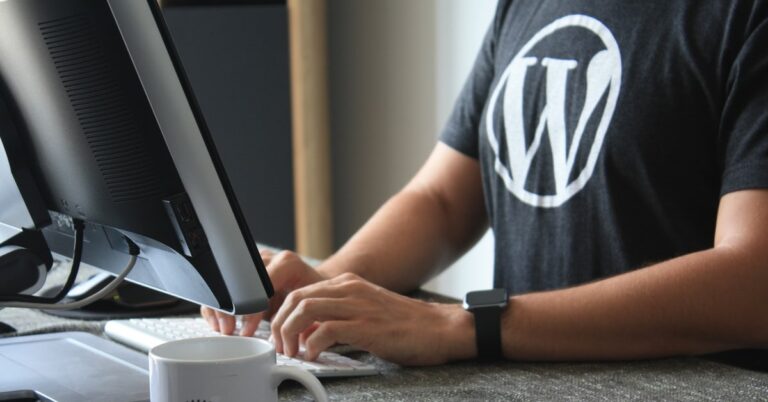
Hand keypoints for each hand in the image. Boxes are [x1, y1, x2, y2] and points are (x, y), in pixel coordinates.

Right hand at [200, 249, 326, 335]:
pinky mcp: (245, 272)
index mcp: (287, 263)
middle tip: (229, 330)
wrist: (317, 287)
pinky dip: (219, 305)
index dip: (250, 310)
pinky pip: (224, 286)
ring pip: (227, 281)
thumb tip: (293, 338)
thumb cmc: (317, 298)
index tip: (247, 330)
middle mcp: (269, 258)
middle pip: (238, 280)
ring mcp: (254, 263)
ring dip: (221, 307)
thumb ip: (302, 317)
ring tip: (224, 328)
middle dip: (230, 309)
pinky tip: (219, 322)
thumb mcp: (314, 306)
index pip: (260, 285)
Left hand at [269, 273, 474, 365]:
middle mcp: (350, 289)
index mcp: (348, 284)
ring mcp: (358, 305)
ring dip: (290, 333)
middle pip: (296, 298)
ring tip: (293, 352)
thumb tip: (307, 334)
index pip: (300, 291)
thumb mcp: (366, 312)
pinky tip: (314, 356)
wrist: (441, 328)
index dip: (283, 314)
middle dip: (280, 323)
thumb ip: (337, 318)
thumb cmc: (406, 326)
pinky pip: (325, 330)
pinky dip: (312, 345)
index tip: (280, 335)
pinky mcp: (366, 326)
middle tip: (281, 346)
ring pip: (304, 309)